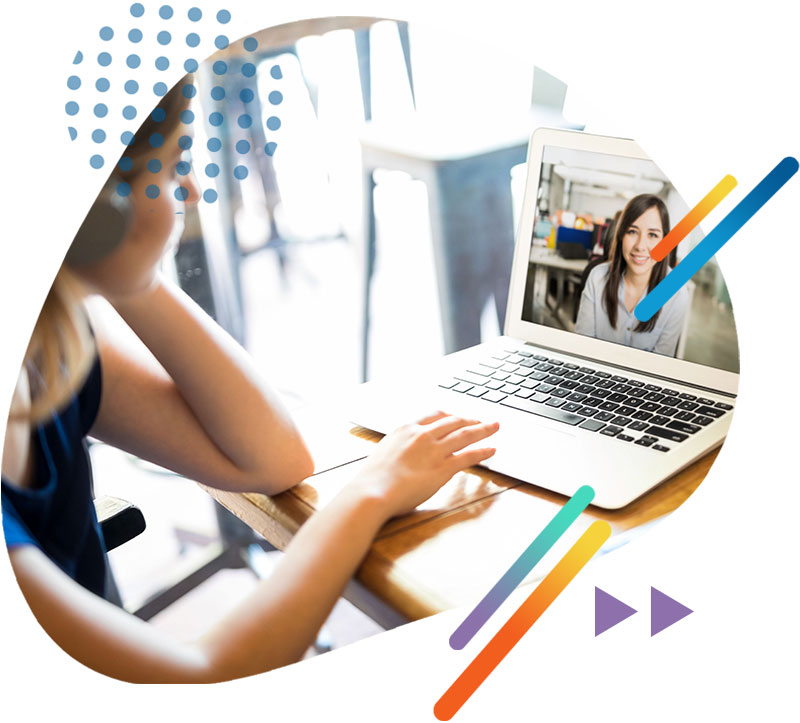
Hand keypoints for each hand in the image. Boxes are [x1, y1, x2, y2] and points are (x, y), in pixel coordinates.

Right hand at [348, 411, 498, 519]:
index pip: (434, 416)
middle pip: (453, 421)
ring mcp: (434, 451)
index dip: (450, 416)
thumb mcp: (384, 452)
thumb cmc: (373, 479)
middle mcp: (422, 435)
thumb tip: (405, 454)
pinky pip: (468, 456)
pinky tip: (491, 450)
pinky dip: (483, 451)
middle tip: (482, 420)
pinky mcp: (442, 468)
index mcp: (406, 429)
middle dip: (470, 419)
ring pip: (465, 434)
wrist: (372, 491)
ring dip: (483, 429)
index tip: (458, 417)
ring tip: (494, 427)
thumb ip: (399, 448)